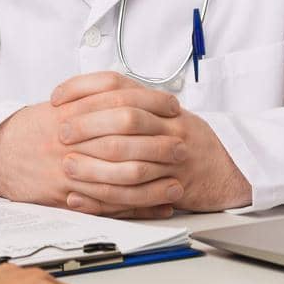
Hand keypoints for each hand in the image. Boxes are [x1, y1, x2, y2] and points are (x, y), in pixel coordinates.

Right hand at [0, 79, 182, 209]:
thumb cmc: (29, 131)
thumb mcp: (58, 106)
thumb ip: (90, 97)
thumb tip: (130, 92)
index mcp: (70, 112)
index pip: (118, 100)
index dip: (150, 103)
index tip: (172, 106)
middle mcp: (71, 139)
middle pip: (123, 140)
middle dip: (157, 144)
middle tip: (182, 146)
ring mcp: (68, 169)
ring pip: (117, 178)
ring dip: (152, 182)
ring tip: (177, 183)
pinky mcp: (65, 195)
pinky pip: (105, 205)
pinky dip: (134, 208)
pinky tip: (155, 207)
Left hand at [52, 72, 252, 213]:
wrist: (226, 165)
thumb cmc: (185, 138)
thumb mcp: (159, 111)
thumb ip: (128, 101)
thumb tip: (79, 95)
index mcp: (158, 103)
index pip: (118, 85)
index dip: (84, 88)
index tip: (57, 97)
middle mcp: (168, 126)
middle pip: (126, 118)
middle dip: (90, 125)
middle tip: (62, 132)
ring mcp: (173, 157)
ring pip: (132, 159)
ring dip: (94, 164)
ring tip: (67, 165)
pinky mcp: (174, 186)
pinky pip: (137, 195)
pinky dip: (104, 198)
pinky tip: (79, 198)